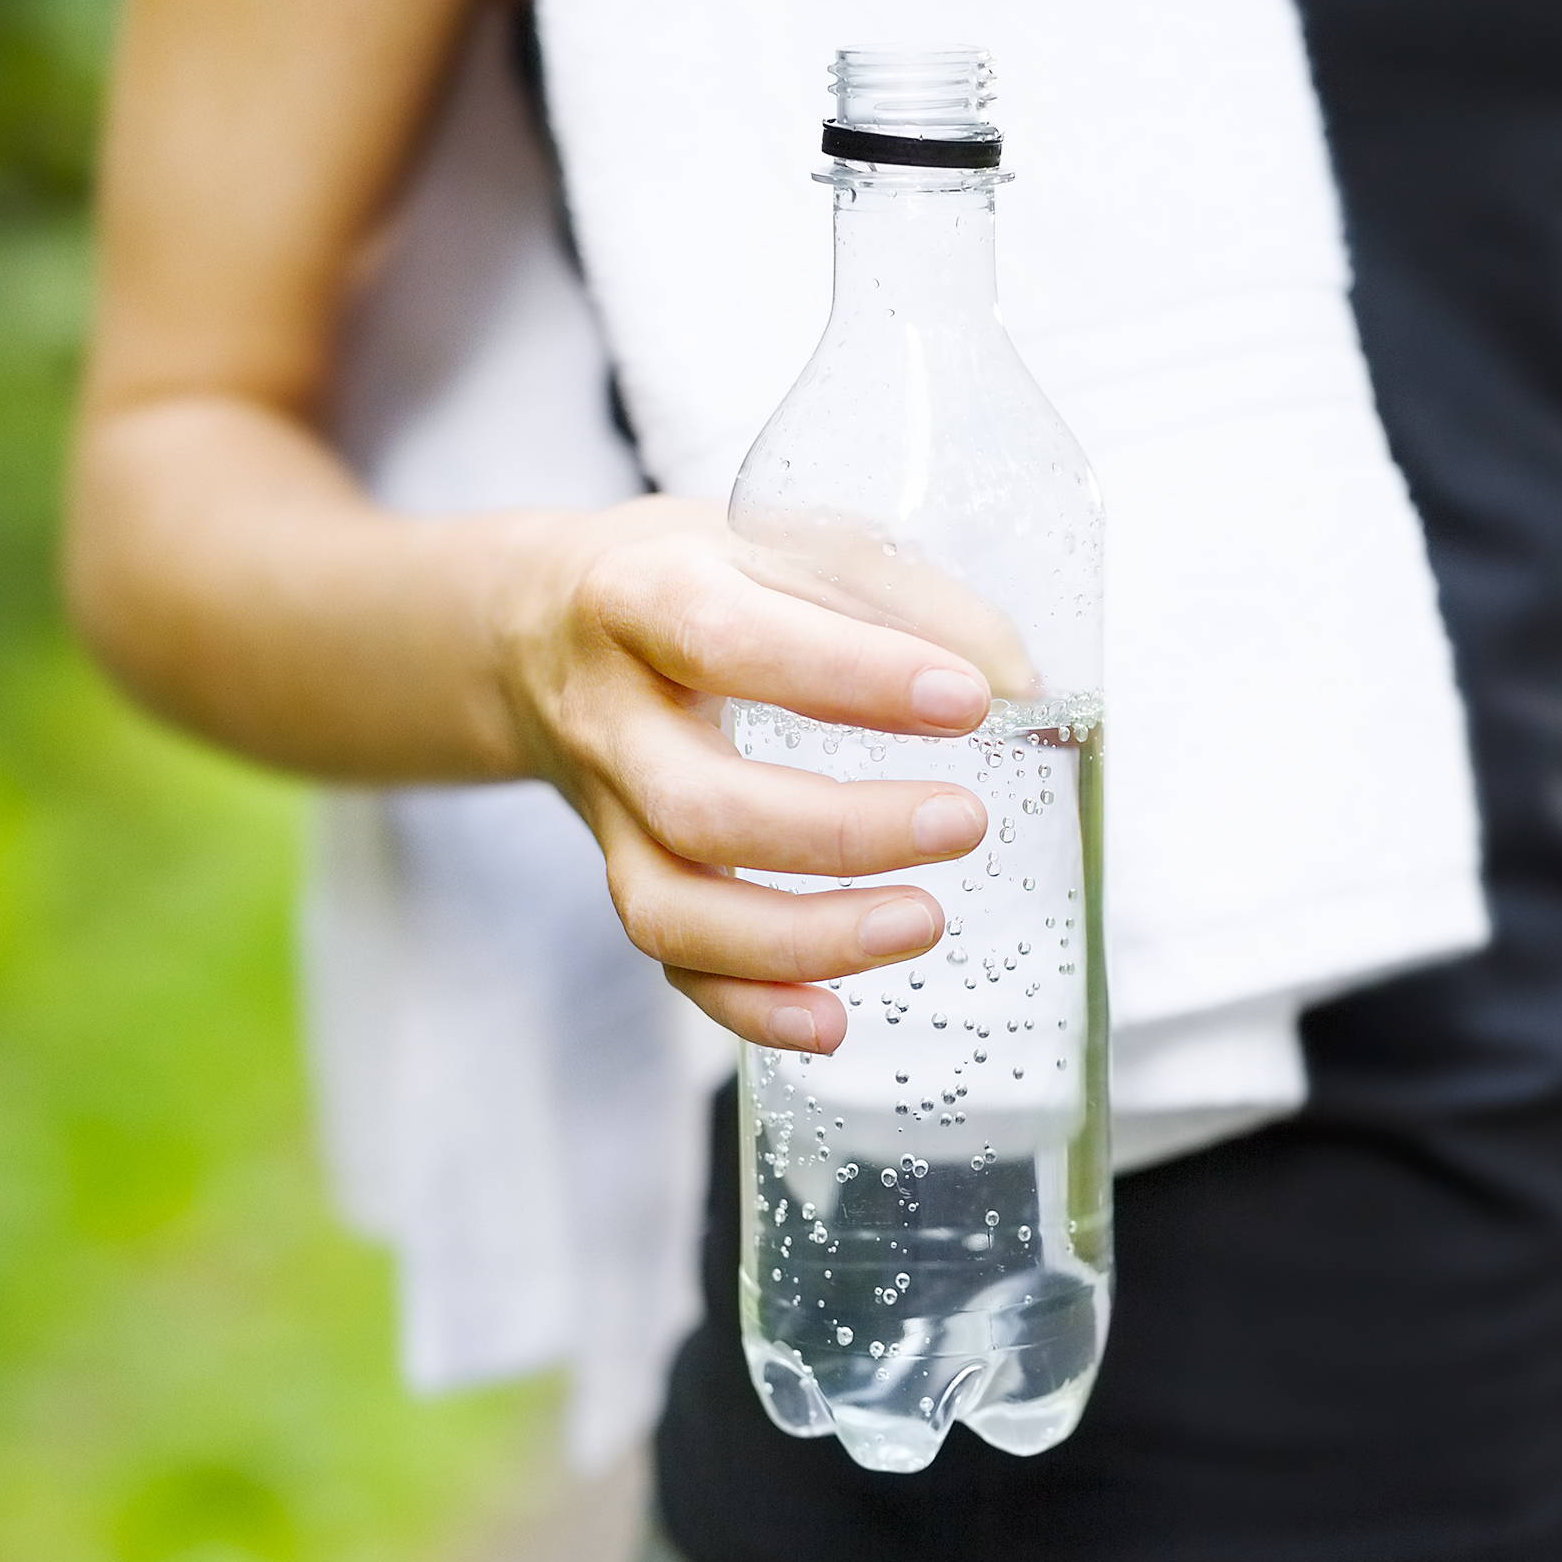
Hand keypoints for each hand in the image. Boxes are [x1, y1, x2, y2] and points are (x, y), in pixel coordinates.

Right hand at [488, 496, 991, 1052]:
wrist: (539, 624)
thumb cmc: (696, 575)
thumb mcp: (780, 538)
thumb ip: (900, 596)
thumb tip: (1022, 680)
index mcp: (643, 597)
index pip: (731, 642)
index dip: (851, 677)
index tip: (969, 700)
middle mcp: (609, 715)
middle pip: (701, 806)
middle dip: (842, 834)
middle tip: (965, 824)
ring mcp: (607, 810)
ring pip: (671, 908)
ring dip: (801, 940)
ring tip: (924, 924)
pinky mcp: (623, 872)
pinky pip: (670, 963)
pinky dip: (749, 1008)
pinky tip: (834, 1023)